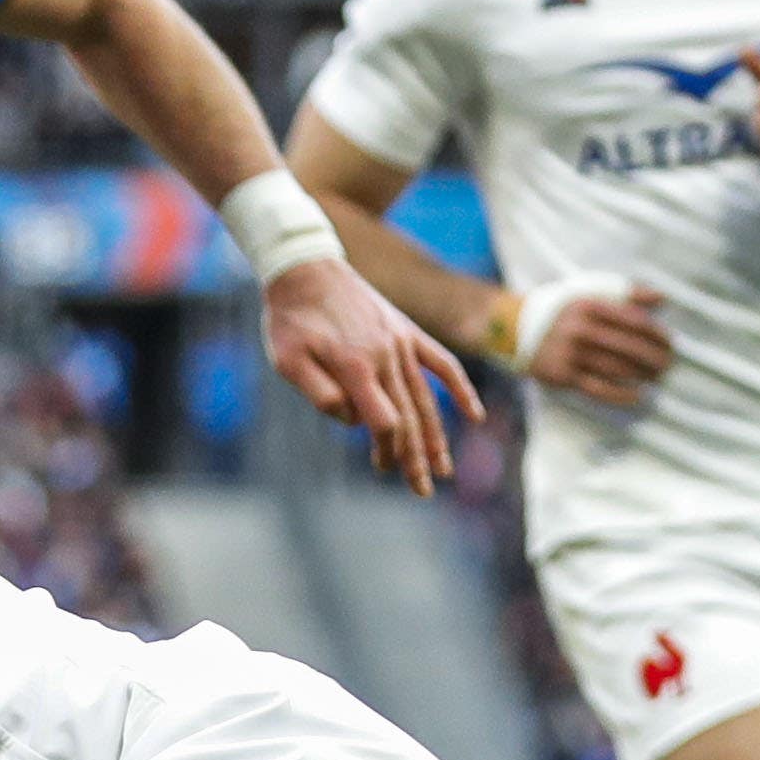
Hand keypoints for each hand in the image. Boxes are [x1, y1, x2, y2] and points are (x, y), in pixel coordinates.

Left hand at [262, 256, 481, 496]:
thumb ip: (318, 393)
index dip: (388, 449)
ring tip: (444, 469)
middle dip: (416, 458)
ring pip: (426, 398)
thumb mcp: (287, 360)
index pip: (384, 421)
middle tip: (422, 491)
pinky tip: (473, 415)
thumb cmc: (290, 319)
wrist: (305, 268)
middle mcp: (386, 356)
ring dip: (436, 436)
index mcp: (356, 367)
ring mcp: (400, 343)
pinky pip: (442, 362)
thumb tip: (349, 418)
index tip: (383, 468)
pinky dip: (459, 389)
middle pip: (409, 417)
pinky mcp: (406, 332)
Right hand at [509, 283, 672, 406]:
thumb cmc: (564, 309)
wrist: (516, 328)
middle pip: (629, 347)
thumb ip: (628, 293)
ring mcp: (570, 354)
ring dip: (642, 375)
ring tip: (657, 377)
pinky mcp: (562, 375)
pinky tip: (638, 395)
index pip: (634, 320)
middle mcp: (579, 328)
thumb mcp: (590, 292)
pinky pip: (598, 388)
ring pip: (616, 369)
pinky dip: (621, 394)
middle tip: (670, 364)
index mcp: (589, 304)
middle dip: (655, 358)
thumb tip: (664, 298)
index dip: (657, 333)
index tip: (670, 342)